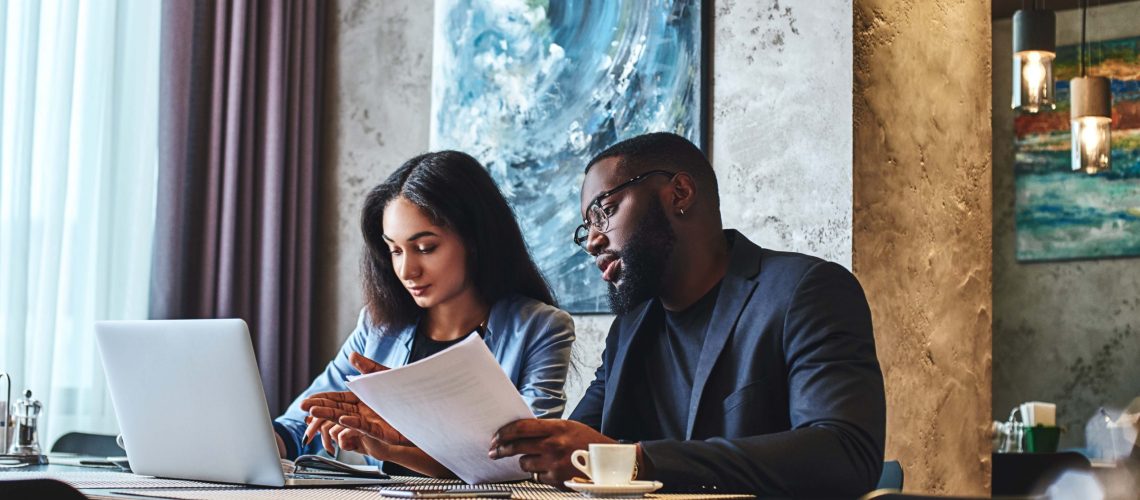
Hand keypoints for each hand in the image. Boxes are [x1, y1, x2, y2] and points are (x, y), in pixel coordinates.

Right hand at [300, 352, 398, 453]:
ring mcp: (373, 423)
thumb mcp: (386, 376)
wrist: (429, 406)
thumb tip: (352, 355)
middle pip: (338, 410)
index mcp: (362, 400)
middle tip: (303, 408)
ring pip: (348, 420)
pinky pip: (367, 428)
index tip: (306, 401)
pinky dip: (355, 423)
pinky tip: (344, 419)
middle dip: (320, 409)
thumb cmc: (407, 392)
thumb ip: (368, 368)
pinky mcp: (385, 432)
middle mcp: (365, 412)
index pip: (337, 400)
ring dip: (331, 416)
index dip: (322, 401)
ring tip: (315, 413)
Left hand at [489, 419, 616, 485]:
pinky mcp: (556, 479)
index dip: (504, 432)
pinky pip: (537, 477)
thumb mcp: (569, 428)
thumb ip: (547, 429)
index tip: (496, 436)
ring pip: (524, 464)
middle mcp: (553, 445)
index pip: (522, 427)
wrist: (610, 463)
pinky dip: (539, 474)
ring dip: (525, 462)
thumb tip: (523, 431)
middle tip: (494, 451)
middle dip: (502, 449)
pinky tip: (549, 469)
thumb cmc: (589, 443)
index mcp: (557, 428)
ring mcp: (554, 463)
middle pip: (517, 446)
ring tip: (535, 460)